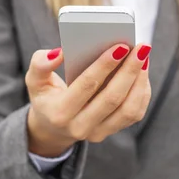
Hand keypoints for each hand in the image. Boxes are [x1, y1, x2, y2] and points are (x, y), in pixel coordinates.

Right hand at [25, 44, 151, 156]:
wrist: (52, 127)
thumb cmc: (46, 96)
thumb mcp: (34, 80)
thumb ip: (40, 64)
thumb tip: (60, 53)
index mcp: (59, 112)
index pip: (86, 86)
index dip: (104, 65)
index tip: (120, 46)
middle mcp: (79, 127)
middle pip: (112, 98)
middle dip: (129, 70)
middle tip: (141, 47)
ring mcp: (97, 132)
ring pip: (128, 109)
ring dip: (140, 81)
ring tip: (144, 57)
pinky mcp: (111, 131)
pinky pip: (134, 114)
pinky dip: (142, 92)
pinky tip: (142, 72)